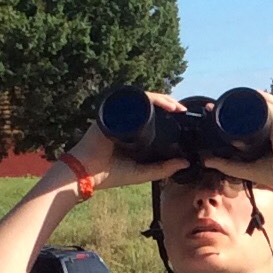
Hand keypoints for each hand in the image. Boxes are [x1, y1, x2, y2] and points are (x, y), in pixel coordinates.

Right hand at [62, 105, 187, 191]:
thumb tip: (185, 162)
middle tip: (181, 109)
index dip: (167, 115)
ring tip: (175, 106)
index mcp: (132, 132)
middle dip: (167, 104)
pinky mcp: (111, 112)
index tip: (181, 117)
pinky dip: (148, 98)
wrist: (86, 173)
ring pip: (143, 100)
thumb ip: (164, 169)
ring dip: (161, 99)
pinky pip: (132, 100)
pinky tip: (161, 101)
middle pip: (149, 106)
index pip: (152, 117)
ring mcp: (118, 115)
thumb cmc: (110, 173)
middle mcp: (125, 121)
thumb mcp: (143, 172)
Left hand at [206, 93, 272, 197]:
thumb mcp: (250, 167)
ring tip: (215, 105)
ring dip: (235, 99)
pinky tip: (230, 98)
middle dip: (231, 104)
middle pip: (251, 103)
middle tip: (210, 109)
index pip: (252, 113)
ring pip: (254, 99)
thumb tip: (206, 160)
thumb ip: (229, 165)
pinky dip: (245, 97)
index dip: (234, 112)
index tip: (213, 113)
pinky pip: (261, 99)